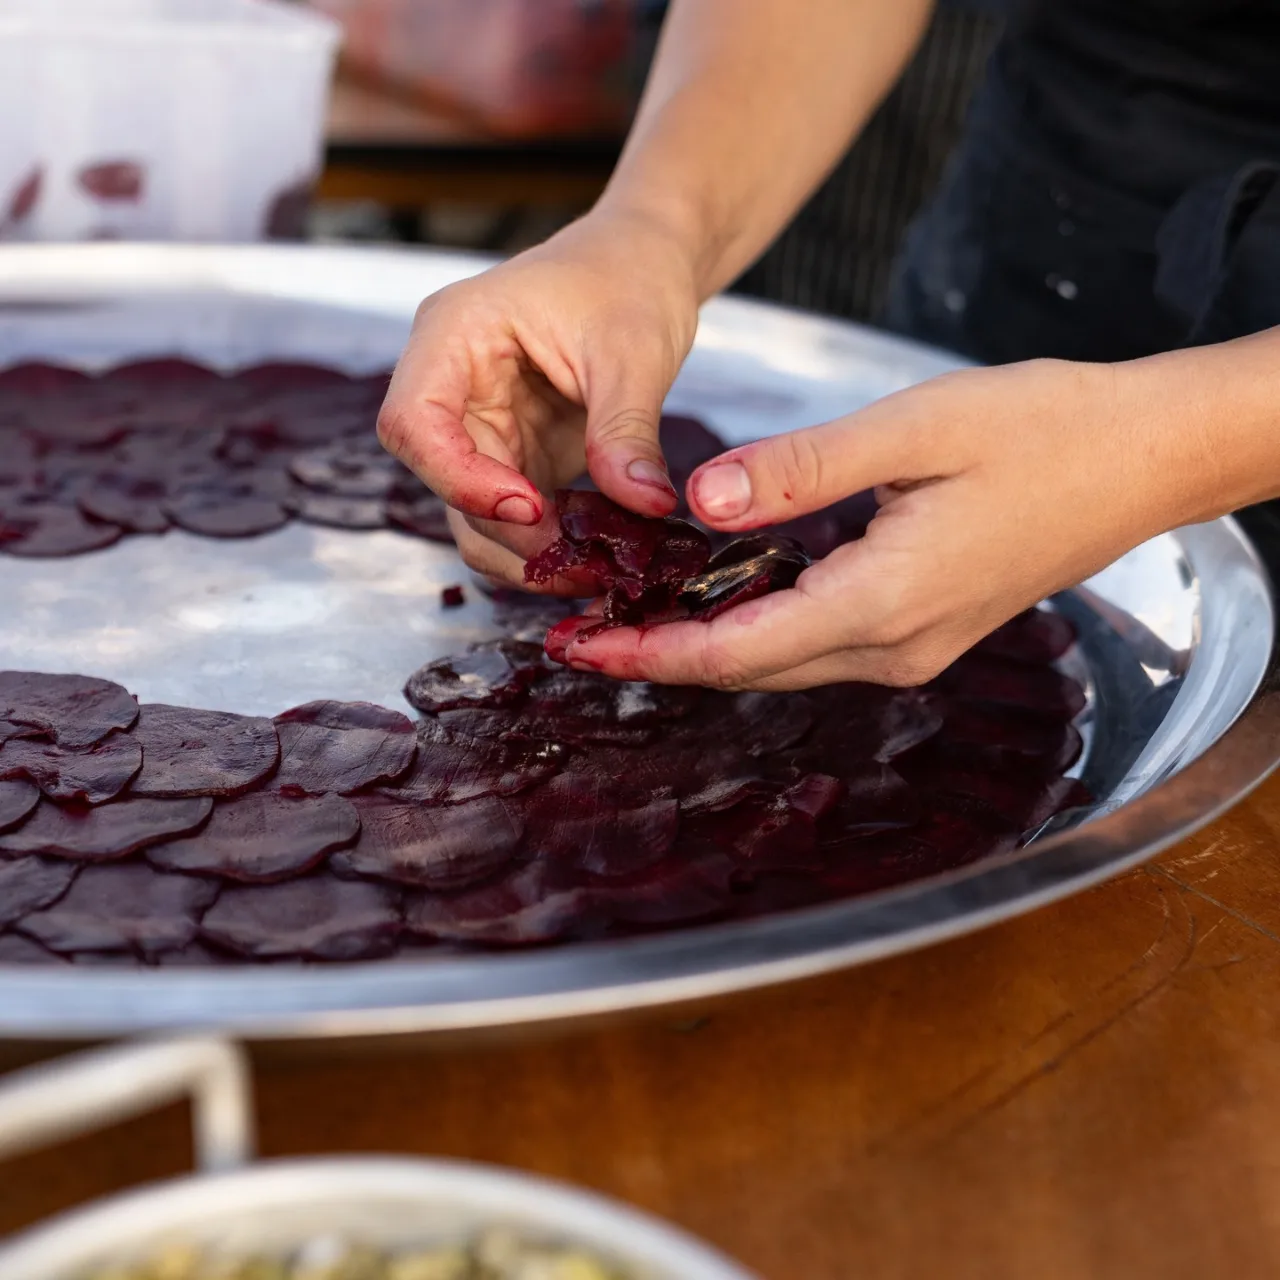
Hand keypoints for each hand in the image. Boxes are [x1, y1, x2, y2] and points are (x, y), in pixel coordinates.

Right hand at [377, 211, 700, 592]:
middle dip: (509, 534)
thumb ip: (626, 430)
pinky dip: (551, 548)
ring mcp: (478, 427)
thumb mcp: (634, 351)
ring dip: (528, 555)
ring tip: (600, 568)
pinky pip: (514, 520)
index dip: (459, 479)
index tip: (531, 510)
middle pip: (443, 483)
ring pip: (473, 516)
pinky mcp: (512, 458)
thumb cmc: (628, 280)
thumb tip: (645, 506)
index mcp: (452, 336)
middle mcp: (450, 386)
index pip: (413, 424)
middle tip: (583, 561)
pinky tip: (599, 557)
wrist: (644, 267)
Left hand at [560, 357, 1218, 688]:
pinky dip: (755, 625)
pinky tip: (717, 594)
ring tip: (629, 613)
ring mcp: (911, 648)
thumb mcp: (914, 429)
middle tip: (582, 632)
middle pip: (749, 667)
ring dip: (703, 642)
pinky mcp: (921, 630)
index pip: (739, 649)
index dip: (652, 649)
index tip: (582, 643)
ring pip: (781, 659)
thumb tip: (701, 499)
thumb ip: (801, 469)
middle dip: (661, 652)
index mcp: (885, 602)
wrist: (1141, 459)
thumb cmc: (1042, 431)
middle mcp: (894, 647)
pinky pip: (816, 640)